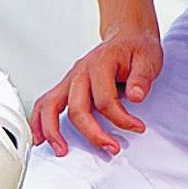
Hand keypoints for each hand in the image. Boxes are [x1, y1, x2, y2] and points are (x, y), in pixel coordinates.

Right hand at [30, 26, 162, 157]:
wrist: (127, 37)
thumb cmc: (135, 49)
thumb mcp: (148, 58)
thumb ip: (142, 77)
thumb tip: (135, 96)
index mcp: (100, 64)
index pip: (105, 100)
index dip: (122, 119)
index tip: (137, 127)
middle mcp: (80, 72)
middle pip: (78, 109)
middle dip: (93, 134)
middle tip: (112, 148)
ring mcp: (70, 80)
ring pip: (51, 106)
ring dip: (53, 131)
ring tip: (61, 150)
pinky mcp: (66, 88)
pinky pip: (45, 104)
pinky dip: (39, 122)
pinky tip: (41, 139)